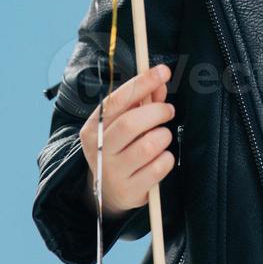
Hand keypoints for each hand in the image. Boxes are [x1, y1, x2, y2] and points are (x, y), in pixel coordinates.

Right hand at [79, 64, 174, 217]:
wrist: (109, 192)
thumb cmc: (121, 148)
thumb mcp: (125, 123)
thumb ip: (144, 101)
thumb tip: (161, 81)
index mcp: (93, 127)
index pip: (117, 100)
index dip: (142, 83)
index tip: (163, 71)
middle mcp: (98, 150)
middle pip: (130, 123)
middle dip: (157, 111)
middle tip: (169, 110)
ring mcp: (112, 172)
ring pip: (148, 146)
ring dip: (163, 136)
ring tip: (162, 136)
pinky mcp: (129, 191)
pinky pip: (158, 167)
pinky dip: (167, 158)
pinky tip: (161, 158)